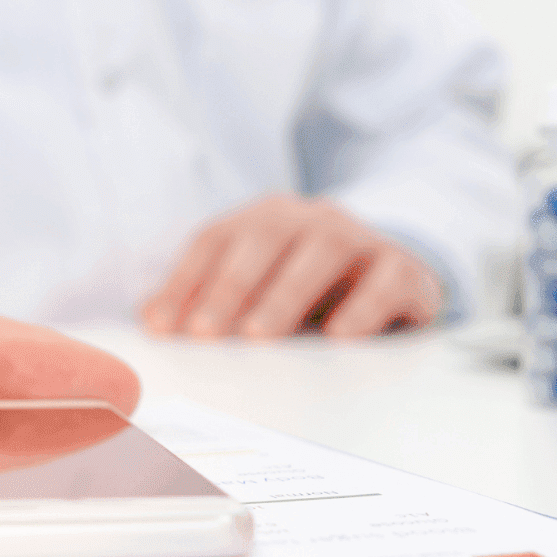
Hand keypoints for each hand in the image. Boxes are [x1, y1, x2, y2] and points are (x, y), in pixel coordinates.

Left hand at [140, 194, 443, 338]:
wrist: (397, 272)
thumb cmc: (311, 289)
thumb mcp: (260, 289)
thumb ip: (210, 299)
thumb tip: (152, 321)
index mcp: (265, 219)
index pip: (216, 240)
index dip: (184, 281)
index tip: (161, 326)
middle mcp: (310, 218)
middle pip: (265, 238)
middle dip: (230, 285)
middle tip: (205, 333)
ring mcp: (360, 238)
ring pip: (324, 250)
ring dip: (287, 293)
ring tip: (260, 335)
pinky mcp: (403, 269)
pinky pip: (386, 280)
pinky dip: (364, 307)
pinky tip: (341, 337)